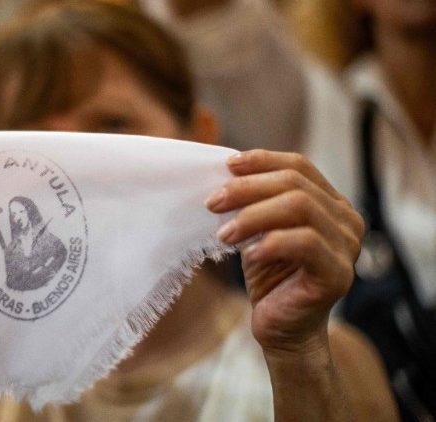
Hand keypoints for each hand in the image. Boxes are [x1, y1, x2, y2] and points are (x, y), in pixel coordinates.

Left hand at [205, 150, 364, 353]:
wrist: (283, 330)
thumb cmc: (270, 278)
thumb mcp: (260, 231)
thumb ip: (255, 203)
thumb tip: (226, 174)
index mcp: (332, 205)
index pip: (300, 167)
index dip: (262, 161)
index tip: (227, 166)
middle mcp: (347, 221)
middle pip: (295, 184)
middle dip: (247, 189)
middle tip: (212, 203)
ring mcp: (347, 247)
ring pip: (299, 207)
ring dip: (252, 216)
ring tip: (224, 234)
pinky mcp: (337, 273)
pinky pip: (303, 242)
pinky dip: (269, 244)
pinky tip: (248, 255)